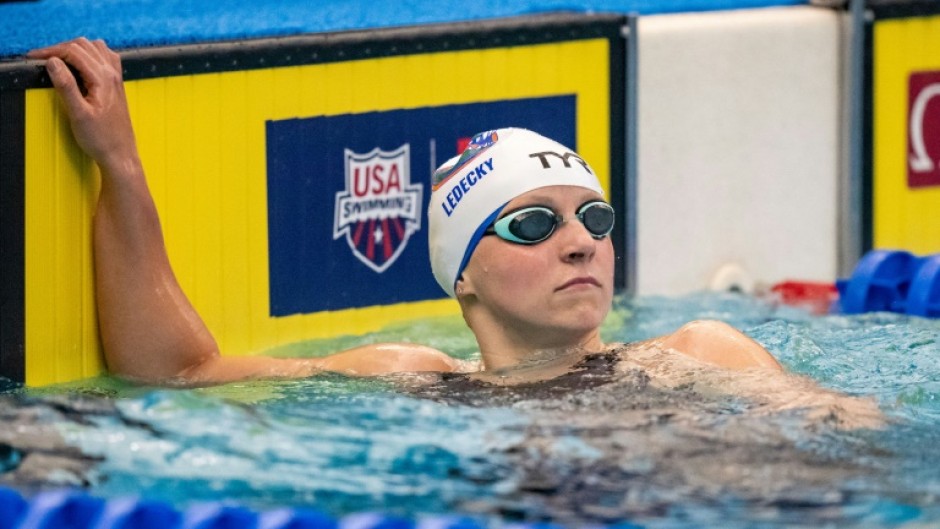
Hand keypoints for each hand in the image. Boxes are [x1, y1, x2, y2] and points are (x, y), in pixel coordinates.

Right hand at [27, 38, 137, 171]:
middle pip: (84, 45)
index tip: (34, 58)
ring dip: (74, 48)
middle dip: (60, 48)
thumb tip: (52, 62)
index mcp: (104, 78)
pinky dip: (89, 54)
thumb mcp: (78, 114)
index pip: (74, 51)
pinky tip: (79, 64)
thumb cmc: (101, 138)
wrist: (120, 154)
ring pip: (95, 47)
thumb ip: (65, 85)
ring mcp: (117, 77)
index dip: (51, 51)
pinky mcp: (116, 83)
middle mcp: (113, 74)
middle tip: (42, 59)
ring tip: (58, 60)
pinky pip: (104, 57)